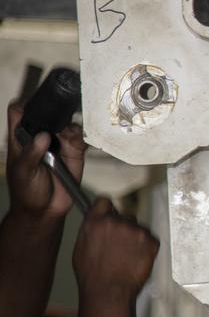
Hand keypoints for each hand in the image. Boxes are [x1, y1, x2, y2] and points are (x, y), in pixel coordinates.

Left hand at [7, 102, 86, 218]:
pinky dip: (82, 136)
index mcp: (21, 138)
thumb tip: (43, 136)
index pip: (19, 113)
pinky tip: (77, 144)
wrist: (46, 210)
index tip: (35, 106)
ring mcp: (59, 142)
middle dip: (54, 111)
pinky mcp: (75, 150)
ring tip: (68, 136)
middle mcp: (40, 136)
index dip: (25, 106)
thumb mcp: (23, 172)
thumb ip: (31, 154)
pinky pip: (81, 137)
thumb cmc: (27, 191)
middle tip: (59, 117)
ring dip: (69, 126)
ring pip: (66, 122)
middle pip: (47, 113)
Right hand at [72, 199, 158, 298]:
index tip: (109, 214)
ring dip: (135, 238)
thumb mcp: (80, 247)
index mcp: (96, 222)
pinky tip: (136, 260)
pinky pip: (149, 239)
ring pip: (138, 228)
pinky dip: (146, 248)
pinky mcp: (151, 241)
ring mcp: (136, 231)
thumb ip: (91, 229)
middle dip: (122, 227)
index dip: (107, 209)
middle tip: (119, 246)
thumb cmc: (91, 275)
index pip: (104, 202)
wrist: (108, 292)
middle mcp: (117, 222)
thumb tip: (97, 221)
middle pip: (124, 216)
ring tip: (127, 256)